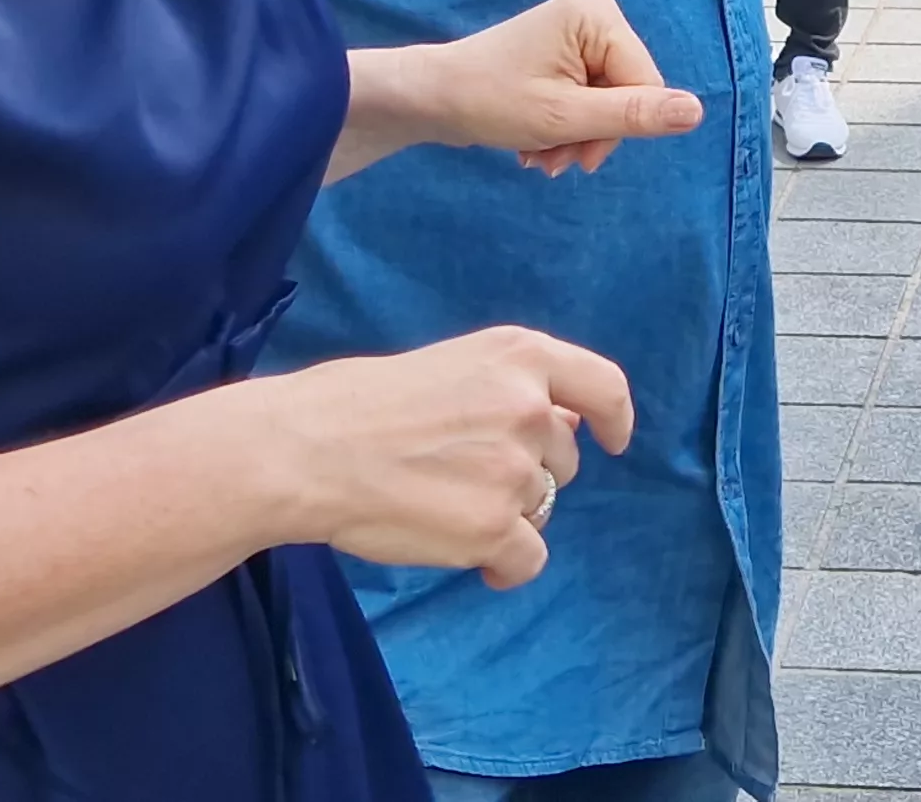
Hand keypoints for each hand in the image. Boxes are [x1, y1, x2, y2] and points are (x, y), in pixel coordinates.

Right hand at [255, 328, 630, 588]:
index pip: (602, 385)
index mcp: (518, 356)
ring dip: (505, 515)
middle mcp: (530, 407)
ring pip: (540, 507)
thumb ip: (507, 389)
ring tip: (441, 505)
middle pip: (562, 460)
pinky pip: (528, 559)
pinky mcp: (495, 527)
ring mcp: (516, 469)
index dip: (613, 418)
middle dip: (528, 473)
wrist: (307, 450)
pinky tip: (469, 557)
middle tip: (462, 476)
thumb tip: (561, 420)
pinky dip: (504, 564)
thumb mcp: (449, 366)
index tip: (613, 440)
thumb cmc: (356, 404)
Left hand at [431, 0, 702, 175]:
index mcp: (598, 14)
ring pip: (607, 101)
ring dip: (578, 137)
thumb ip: (634, 115)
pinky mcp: (565, 48)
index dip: (617, 128)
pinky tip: (538, 143)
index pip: (644, 84)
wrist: (430, 98)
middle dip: (592, 134)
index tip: (577, 156)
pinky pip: (588, 95)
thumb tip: (697, 111)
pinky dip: (567, 126)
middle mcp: (594, 12)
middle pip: (626, 92)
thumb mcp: (566, 118)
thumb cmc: (490, 101)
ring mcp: (579, 30)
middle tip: (552, 161)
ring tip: (540, 156)